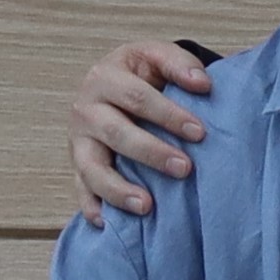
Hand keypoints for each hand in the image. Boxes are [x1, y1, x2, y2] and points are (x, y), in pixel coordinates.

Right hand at [70, 38, 214, 219]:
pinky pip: (81, 190)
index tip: (199, 132)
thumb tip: (202, 84)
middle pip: (117, 134)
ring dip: (118, 189)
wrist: (112, 84)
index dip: (168, 114)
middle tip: (185, 169)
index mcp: (105, 77)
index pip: (137, 97)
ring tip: (147, 206)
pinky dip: (91, 207)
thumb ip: (180, 64)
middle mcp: (86, 109)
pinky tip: (106, 223)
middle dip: (152, 153)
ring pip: (93, 169)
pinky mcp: (77, 166)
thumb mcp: (156, 56)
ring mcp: (78, 141)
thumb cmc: (141, 74)